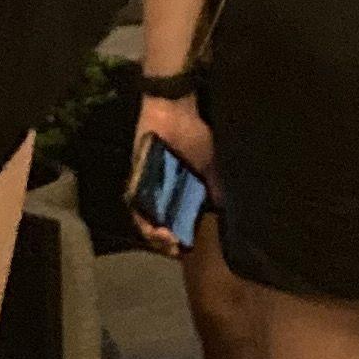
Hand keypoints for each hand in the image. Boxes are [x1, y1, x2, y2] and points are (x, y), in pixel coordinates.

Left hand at [125, 94, 215, 260]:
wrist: (176, 110)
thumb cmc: (196, 136)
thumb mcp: (213, 166)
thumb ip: (216, 188)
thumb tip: (224, 211)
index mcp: (180, 191)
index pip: (177, 222)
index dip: (180, 239)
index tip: (185, 248)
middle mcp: (161, 191)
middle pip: (158, 224)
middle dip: (165, 241)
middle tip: (175, 247)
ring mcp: (147, 184)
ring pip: (144, 216)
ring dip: (152, 231)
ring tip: (165, 238)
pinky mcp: (136, 173)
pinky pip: (134, 199)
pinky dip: (141, 213)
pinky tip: (152, 223)